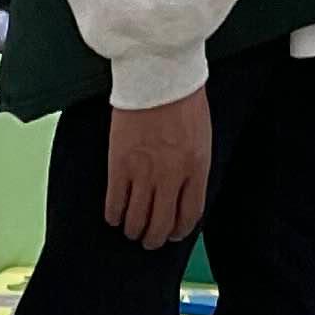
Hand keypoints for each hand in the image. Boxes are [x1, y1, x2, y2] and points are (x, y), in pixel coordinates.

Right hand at [102, 89, 210, 250]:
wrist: (159, 75)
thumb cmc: (183, 98)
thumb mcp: (201, 136)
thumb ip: (194, 167)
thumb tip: (181, 194)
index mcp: (197, 168)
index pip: (189, 215)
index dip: (179, 231)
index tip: (172, 234)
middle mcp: (171, 176)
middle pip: (161, 225)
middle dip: (154, 239)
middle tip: (148, 239)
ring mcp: (144, 173)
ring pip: (136, 221)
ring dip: (133, 230)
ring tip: (130, 229)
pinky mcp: (119, 167)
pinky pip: (114, 205)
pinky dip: (113, 216)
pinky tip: (114, 215)